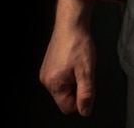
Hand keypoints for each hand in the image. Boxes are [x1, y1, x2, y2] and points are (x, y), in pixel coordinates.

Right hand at [39, 0, 95, 115]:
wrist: (71, 23)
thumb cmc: (78, 43)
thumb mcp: (87, 71)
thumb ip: (86, 94)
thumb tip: (85, 110)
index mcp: (53, 83)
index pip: (68, 107)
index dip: (81, 99)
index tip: (86, 84)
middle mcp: (46, 79)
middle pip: (66, 97)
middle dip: (77, 87)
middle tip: (83, 71)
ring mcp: (47, 71)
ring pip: (64, 87)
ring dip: (75, 79)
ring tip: (79, 64)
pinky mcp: (49, 65)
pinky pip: (62, 77)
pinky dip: (71, 72)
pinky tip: (74, 60)